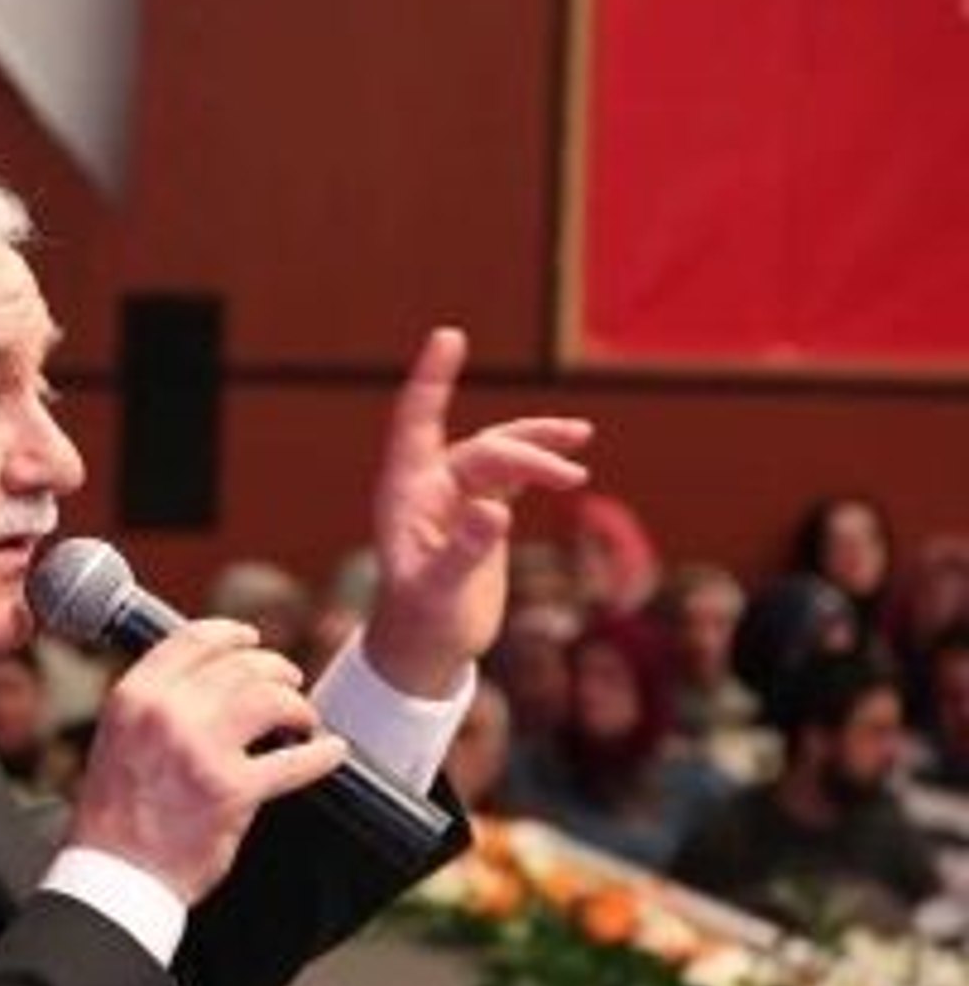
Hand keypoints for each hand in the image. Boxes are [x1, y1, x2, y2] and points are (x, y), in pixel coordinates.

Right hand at [66, 620, 346, 903]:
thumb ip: (156, 703)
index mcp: (134, 696)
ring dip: (297, 705)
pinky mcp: (233, 790)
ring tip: (303, 720)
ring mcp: (201, 750)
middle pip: (240, 665)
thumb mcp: (118, 736)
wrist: (116, 874)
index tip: (251, 639)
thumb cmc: (116, 812)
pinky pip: (294, 761)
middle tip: (290, 682)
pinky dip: (321, 754)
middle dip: (275, 670)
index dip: (231, 634)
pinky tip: (332, 751)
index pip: (193, 640)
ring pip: (271, 699)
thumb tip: (211, 677)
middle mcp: (166, 714)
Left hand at [364, 328, 591, 696]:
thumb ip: (465, 551)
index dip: (431, 379)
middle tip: (573, 478)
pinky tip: (569, 457)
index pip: (415, 421)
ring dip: (538, 444)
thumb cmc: (423, 622)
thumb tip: (495, 511)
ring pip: (499, 453)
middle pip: (481, 447)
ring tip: (580, 437)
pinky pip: (510, 472)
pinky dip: (539, 462)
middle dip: (527, 452)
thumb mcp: (440, 592)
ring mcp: (454, 495)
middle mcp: (427, 485)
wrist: (426, 649)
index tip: (449, 336)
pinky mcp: (479, 510)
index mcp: (404, 493)